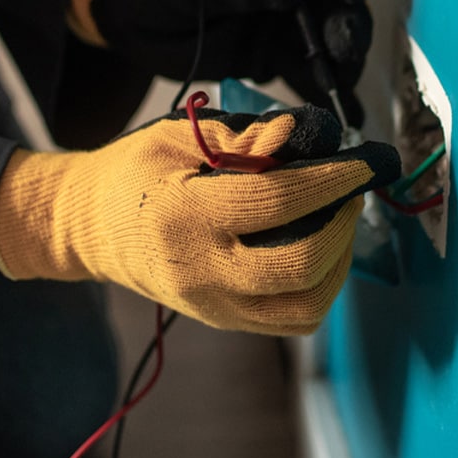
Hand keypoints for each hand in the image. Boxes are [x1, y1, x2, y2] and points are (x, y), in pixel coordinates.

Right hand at [0, 104, 399, 334]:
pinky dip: (320, 286)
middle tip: (350, 192)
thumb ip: (243, 138)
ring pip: (306, 306)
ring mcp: (213, 306)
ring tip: (337, 221)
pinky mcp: (223, 320)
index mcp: (186, 219)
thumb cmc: (134, 172)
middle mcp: (203, 274)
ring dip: (339, 262)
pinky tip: (317, 250)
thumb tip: (303, 138)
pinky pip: (291, 320)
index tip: (368, 161)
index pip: (279, 202)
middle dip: (343, 224)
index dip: (334, 179)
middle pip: (301, 267)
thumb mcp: (178, 136)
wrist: (89, 227)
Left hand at [69, 0, 373, 125]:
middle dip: (345, 26)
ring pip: (327, 42)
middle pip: (332, 2)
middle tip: (345, 51)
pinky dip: (325, 94)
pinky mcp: (274, 56)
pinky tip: (342, 114)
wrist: (119, 19)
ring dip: (341, 65)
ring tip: (343, 90)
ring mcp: (283, 20)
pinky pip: (307, 74)